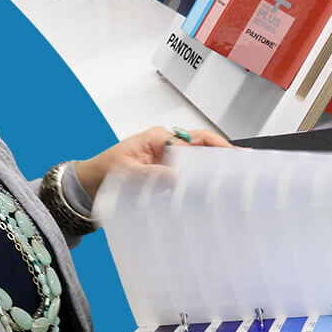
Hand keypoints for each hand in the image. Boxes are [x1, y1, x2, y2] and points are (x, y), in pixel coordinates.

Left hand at [75, 126, 232, 199]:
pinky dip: (200, 182)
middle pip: (202, 146)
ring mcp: (168, 159)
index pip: (194, 140)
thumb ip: (149, 174)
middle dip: (222, 155)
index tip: (230, 159)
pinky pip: (188, 176)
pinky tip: (211, 193)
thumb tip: (175, 176)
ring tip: (233, 181)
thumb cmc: (104, 170)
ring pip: (198, 161)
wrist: (89, 184)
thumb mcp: (125, 172)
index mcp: (158, 138)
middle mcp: (167, 145)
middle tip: (242, 167)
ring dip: (213, 169)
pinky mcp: (166, 174)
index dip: (215, 149)